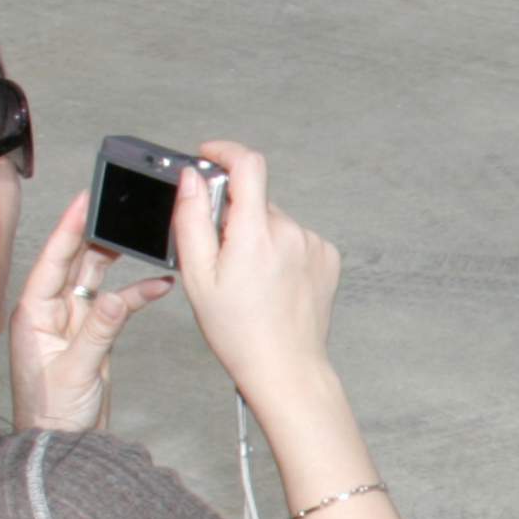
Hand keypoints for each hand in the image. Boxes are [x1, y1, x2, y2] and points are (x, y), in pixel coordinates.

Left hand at [8, 193, 171, 433]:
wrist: (59, 446)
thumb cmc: (50, 414)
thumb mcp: (74, 370)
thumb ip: (97, 331)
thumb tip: (116, 296)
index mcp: (34, 314)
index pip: (52, 260)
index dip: (68, 228)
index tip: (85, 200)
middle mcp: (50, 312)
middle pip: (74, 261)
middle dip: (96, 234)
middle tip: (119, 207)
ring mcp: (72, 322)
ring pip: (95, 277)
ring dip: (118, 259)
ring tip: (141, 237)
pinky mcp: (92, 334)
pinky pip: (115, 304)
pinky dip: (136, 294)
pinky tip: (158, 285)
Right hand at [170, 142, 343, 406]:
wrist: (285, 366)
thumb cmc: (238, 331)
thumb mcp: (198, 277)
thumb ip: (191, 219)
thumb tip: (192, 178)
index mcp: (256, 233)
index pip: (248, 164)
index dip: (225, 152)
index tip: (209, 156)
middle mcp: (290, 231)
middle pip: (255, 200)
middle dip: (233, 216)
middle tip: (220, 256)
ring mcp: (313, 243)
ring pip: (274, 221)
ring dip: (257, 236)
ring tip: (249, 279)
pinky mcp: (327, 256)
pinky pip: (295, 238)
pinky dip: (280, 250)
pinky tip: (273, 282)